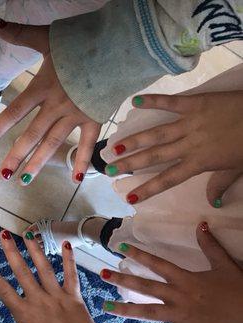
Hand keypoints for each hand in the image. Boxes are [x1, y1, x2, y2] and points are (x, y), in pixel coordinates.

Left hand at [0, 19, 100, 184]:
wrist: (122, 44)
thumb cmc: (84, 40)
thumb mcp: (48, 36)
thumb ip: (20, 34)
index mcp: (42, 87)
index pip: (14, 111)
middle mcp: (56, 105)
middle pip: (31, 135)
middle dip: (16, 156)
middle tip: (3, 174)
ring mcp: (76, 114)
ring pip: (53, 143)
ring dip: (38, 163)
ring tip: (24, 181)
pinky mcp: (95, 118)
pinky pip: (87, 144)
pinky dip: (81, 161)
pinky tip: (75, 180)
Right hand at [0, 233, 148, 322]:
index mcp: (25, 313)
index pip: (3, 290)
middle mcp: (40, 300)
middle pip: (22, 272)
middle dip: (12, 252)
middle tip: (3, 234)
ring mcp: (58, 297)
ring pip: (44, 268)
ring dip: (35, 249)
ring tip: (28, 232)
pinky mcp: (74, 297)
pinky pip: (71, 275)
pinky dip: (69, 260)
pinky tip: (66, 245)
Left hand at [100, 222, 242, 322]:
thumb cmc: (240, 290)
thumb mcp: (225, 264)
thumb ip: (210, 245)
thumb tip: (201, 224)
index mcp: (185, 279)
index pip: (157, 264)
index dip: (139, 255)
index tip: (120, 247)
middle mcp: (178, 296)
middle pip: (145, 286)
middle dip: (122, 279)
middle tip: (101, 274)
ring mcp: (180, 316)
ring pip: (148, 312)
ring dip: (125, 309)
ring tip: (105, 307)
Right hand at [107, 91, 242, 205]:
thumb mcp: (239, 168)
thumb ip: (221, 184)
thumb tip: (214, 204)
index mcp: (200, 162)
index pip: (169, 179)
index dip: (149, 189)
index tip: (130, 198)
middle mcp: (190, 144)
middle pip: (155, 156)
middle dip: (131, 164)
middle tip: (109, 170)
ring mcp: (191, 123)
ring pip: (157, 133)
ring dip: (134, 141)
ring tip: (114, 147)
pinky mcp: (196, 104)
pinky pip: (172, 102)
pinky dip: (154, 101)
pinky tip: (135, 101)